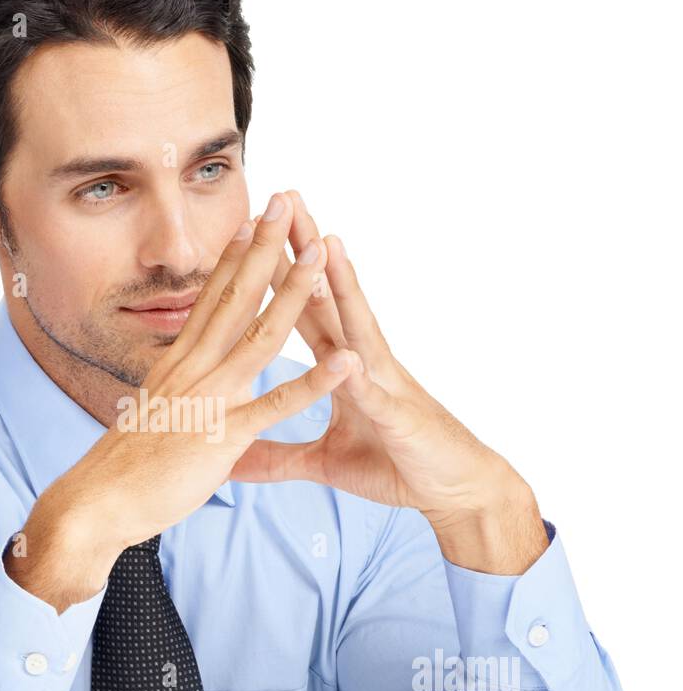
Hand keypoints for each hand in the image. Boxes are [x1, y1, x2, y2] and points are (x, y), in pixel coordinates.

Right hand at [8, 194, 361, 607]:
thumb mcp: (153, 418)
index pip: (211, 299)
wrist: (95, 503)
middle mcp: (193, 371)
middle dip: (264, 248)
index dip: (234, 256)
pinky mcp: (222, 436)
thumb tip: (181, 388)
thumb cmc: (123, 469)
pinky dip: (314, 382)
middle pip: (235, 297)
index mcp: (178, 365)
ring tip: (320, 254)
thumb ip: (176, 397)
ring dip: (293, 293)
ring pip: (260, 335)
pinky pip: (276, 405)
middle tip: (287, 202)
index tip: (253, 219)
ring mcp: (209, 399)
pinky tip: (346, 362)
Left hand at [229, 191, 549, 573]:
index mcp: (340, 367)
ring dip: (340, 287)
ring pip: (357, 327)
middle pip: (325, 298)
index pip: (299, 310)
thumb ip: (279, 456)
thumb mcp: (324, 463)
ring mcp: (383, 384)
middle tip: (284, 201)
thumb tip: (236, 459)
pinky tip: (351, 356)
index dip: (274, 273)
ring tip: (324, 243)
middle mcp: (362, 362)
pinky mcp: (398, 418)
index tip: (249, 232)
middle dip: (303, 251)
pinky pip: (376, 395)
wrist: (454, 489)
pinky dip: (362, 376)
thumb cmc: (395, 465)